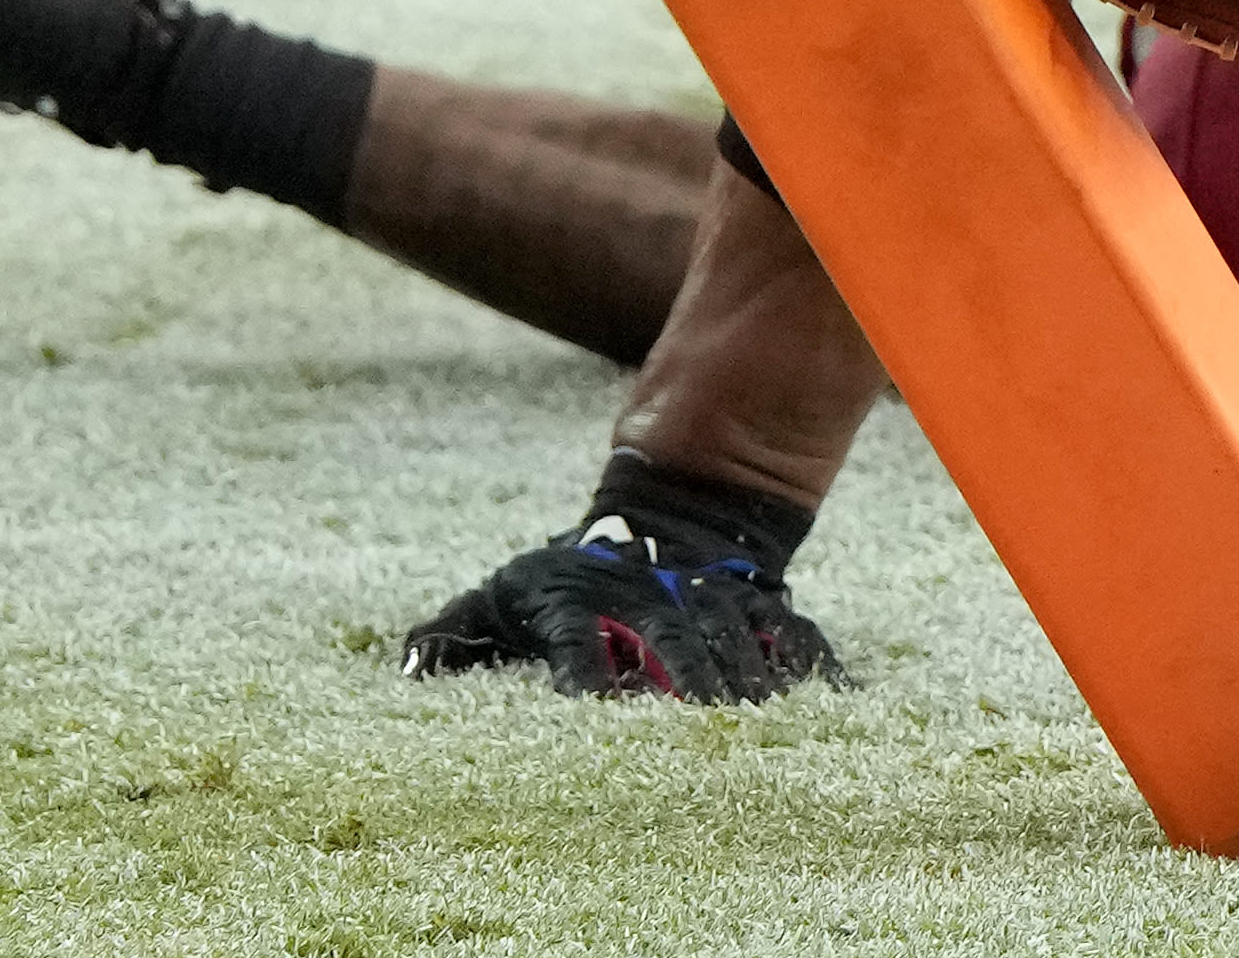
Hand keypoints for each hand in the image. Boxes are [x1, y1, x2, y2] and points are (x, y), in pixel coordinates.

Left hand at [400, 453, 835, 703]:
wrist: (670, 508)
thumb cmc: (569, 576)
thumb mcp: (504, 592)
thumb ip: (454, 631)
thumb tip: (407, 669)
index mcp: (578, 603)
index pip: (576, 641)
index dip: (581, 673)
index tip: (589, 708)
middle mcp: (648, 600)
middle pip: (668, 642)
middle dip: (681, 681)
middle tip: (696, 729)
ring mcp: (709, 597)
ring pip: (729, 637)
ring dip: (741, 681)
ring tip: (753, 729)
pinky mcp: (760, 603)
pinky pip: (791, 634)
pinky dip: (812, 667)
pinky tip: (830, 704)